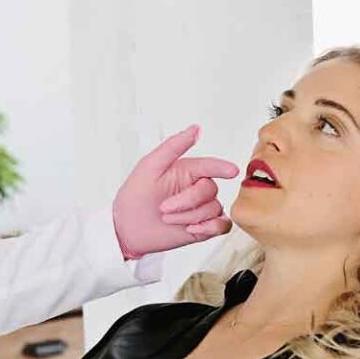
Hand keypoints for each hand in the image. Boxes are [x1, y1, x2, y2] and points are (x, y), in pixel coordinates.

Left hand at [112, 124, 240, 259]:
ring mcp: (202, 208)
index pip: (210, 166)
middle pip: (210, 190)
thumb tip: (195, 129)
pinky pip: (222, 225)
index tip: (231, 171)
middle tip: (164, 208)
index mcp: (187, 171)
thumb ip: (174, 146)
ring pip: (214, 209)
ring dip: (190, 216)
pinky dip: (210, 227)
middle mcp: (197, 188)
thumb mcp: (150, 166)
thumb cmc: (135, 196)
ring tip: (168, 219)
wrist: (128, 229)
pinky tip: (192, 229)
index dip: (222, 168)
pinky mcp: (204, 227)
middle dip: (188, 201)